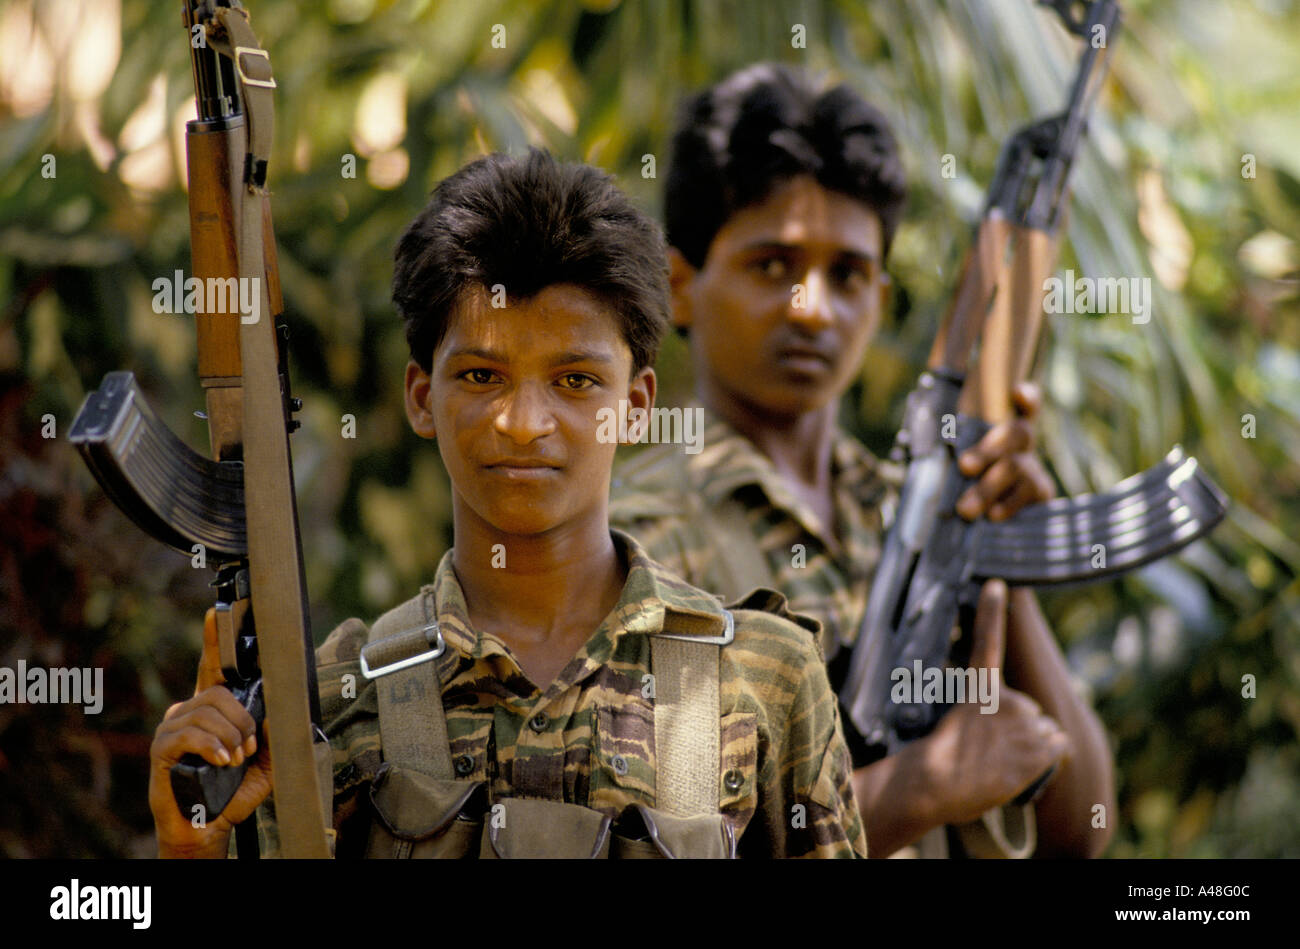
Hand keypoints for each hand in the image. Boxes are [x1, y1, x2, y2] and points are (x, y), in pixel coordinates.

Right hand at [148, 608, 273, 857]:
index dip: (214, 641)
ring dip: (230, 737)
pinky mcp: (162, 749)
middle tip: (248, 748)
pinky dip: (212, 746)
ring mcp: (172, 728)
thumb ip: (273, 731)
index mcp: (213, 709)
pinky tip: (220, 762)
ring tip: (234, 761)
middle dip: (242, 720)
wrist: (209, 826)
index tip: (215, 614)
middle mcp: (189, 711)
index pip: (213, 668)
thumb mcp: (266, 759)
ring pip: (207, 711)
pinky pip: (189, 733)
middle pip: (219, 692)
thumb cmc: (234, 790)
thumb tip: (276, 705)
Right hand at [918, 580, 1069, 825]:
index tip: (997, 584)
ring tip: (1002, 763)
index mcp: (981, 688)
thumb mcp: (956, 728)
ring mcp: (1026, 724)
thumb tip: (998, 722)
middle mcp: (1009, 699)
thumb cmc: (939, 763)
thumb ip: (985, 720)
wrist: (937, 782)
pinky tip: (1021, 768)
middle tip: (992, 751)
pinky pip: (1058, 750)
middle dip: (1022, 730)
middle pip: (1032, 712)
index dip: (992, 610)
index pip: (988, 640)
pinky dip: (1048, 759)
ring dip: (1034, 748)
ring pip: (1047, 733)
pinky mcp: (1038, 749)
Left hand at [955, 382, 1055, 520]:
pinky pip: (1028, 497)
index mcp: (1002, 426)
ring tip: (965, 508)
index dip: (1026, 397)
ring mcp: (1033, 467)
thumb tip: (931, 450)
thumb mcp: (957, 455)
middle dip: (988, 450)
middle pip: (1016, 434)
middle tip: (964, 466)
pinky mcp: (1041, 493)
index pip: (1022, 403)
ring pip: (1016, 468)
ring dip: (988, 487)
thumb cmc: (965, 474)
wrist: (990, 508)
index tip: (1016, 393)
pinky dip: (1009, 505)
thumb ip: (952, 449)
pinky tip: (994, 515)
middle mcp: (1022, 442)